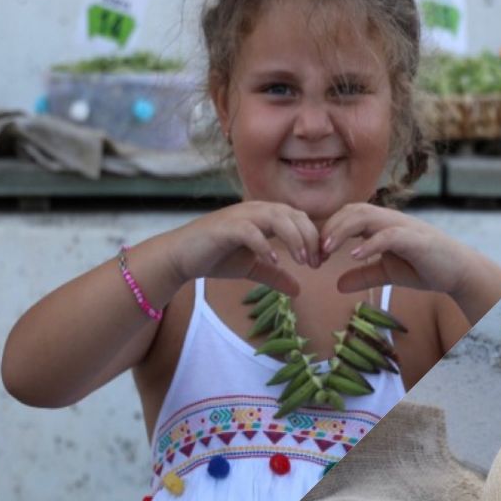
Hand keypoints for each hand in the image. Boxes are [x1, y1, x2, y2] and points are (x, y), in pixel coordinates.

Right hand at [165, 201, 322, 295]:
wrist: (181, 257)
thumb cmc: (216, 257)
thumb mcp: (252, 268)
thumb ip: (275, 275)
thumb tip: (299, 290)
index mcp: (265, 216)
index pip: (299, 219)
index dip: (314, 238)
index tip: (320, 262)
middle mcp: (255, 211)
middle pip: (294, 215)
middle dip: (310, 238)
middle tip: (316, 263)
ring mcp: (239, 217)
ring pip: (277, 218)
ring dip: (294, 238)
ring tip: (302, 261)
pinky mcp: (224, 228)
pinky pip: (250, 230)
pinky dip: (264, 244)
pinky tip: (273, 261)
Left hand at [319, 203, 471, 296]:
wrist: (458, 272)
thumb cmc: (424, 267)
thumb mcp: (388, 273)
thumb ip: (364, 275)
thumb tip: (337, 285)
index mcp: (382, 224)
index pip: (349, 215)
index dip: (329, 230)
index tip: (315, 253)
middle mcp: (390, 220)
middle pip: (353, 210)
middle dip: (330, 227)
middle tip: (315, 251)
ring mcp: (403, 227)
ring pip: (366, 216)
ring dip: (343, 231)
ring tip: (327, 249)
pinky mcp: (415, 240)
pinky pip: (388, 235)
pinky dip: (369, 244)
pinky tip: (354, 257)